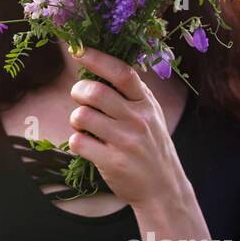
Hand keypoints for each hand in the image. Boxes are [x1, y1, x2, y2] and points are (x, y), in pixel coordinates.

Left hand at [66, 49, 192, 211]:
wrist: (163, 189)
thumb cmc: (150, 146)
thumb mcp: (149, 115)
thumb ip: (130, 93)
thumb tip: (98, 65)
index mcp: (146, 103)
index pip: (122, 73)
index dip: (97, 58)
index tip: (78, 51)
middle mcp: (138, 119)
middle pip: (95, 92)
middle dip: (79, 91)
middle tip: (80, 98)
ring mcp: (126, 141)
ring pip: (82, 116)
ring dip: (76, 119)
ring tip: (85, 126)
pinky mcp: (113, 162)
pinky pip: (78, 141)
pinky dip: (76, 141)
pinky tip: (88, 145)